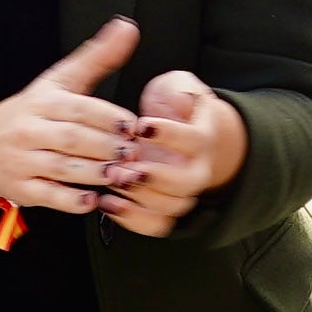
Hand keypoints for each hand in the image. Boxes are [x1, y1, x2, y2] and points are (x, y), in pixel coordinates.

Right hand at [0, 17, 149, 223]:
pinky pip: (48, 196)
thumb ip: (97, 57)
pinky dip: (71, 200)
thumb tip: (127, 27)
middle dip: (106, 147)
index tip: (133, 125)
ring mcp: (23, 160)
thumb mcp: (60, 80)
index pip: (78, 108)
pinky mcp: (21, 188)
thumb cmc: (31, 112)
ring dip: (95, 173)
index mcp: (43, 101)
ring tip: (121, 176)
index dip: (108, 117)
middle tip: (133, 154)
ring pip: (62, 168)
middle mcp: (30, 129)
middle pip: (72, 139)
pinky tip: (93, 200)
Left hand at [100, 69, 250, 237]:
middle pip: (187, 183)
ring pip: (171, 206)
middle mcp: (198, 169)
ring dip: (139, 198)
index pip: (194, 140)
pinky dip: (132, 219)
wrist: (182, 134)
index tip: (141, 126)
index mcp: (203, 137)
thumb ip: (179, 87)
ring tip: (112, 180)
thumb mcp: (177, 86)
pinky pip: (156, 225)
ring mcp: (183, 192)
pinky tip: (107, 203)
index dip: (169, 135)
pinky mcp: (166, 209)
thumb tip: (182, 99)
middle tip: (125, 167)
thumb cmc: (174, 107)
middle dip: (154, 177)